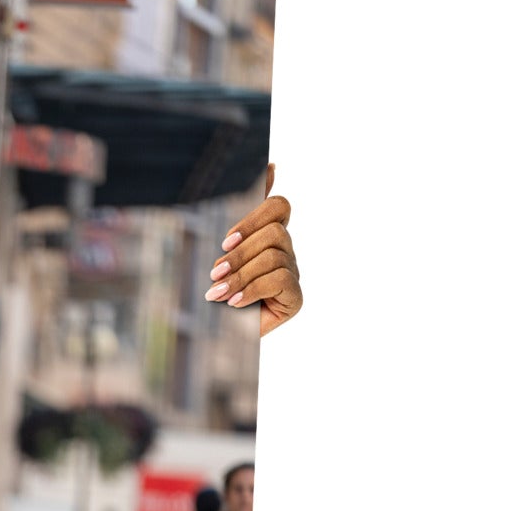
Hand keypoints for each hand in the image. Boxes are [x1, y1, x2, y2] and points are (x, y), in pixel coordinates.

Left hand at [204, 164, 300, 335]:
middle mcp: (285, 252)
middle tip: (214, 274)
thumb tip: (264, 172)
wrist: (219, 337)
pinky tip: (234, 303)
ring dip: (240, 275)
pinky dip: (251, 290)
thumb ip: (233, 225)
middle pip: (275, 232)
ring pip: (274, 257)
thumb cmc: (217, 294)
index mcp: (268, 237)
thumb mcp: (219, 258)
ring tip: (216, 293)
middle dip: (240, 253)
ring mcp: (293, 274)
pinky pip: (279, 280)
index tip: (226, 240)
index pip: (279, 207)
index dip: (256, 215)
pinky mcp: (295, 297)